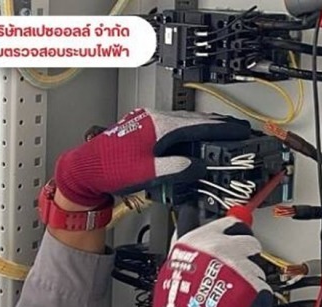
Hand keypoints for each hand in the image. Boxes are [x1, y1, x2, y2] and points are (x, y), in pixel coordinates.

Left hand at [54, 108, 250, 206]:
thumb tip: (197, 167)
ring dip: (200, 128)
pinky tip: (189, 138)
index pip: (198, 125)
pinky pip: (171, 126)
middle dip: (215, 126)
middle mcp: (153, 119)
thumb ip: (175, 169)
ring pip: (181, 121)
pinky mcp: (141, 128)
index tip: (238, 131)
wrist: (84, 168)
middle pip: (192, 120)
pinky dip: (185, 131)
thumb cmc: (109, 169)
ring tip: (217, 133)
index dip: (221, 129)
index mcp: (158, 126)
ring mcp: (146, 121)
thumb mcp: (148, 173)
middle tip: (234, 130)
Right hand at [136, 217, 271, 306]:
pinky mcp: (255, 286)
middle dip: (248, 255)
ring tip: (232, 298)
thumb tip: (200, 246)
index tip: (238, 230)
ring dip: (251, 280)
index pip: (227, 223)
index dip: (234, 229)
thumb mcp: (172, 271)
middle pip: (249, 242)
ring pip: (258, 267)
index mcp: (198, 241)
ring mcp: (240, 267)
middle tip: (239, 269)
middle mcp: (222, 249)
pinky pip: (264, 289)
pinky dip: (256, 299)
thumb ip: (191, 254)